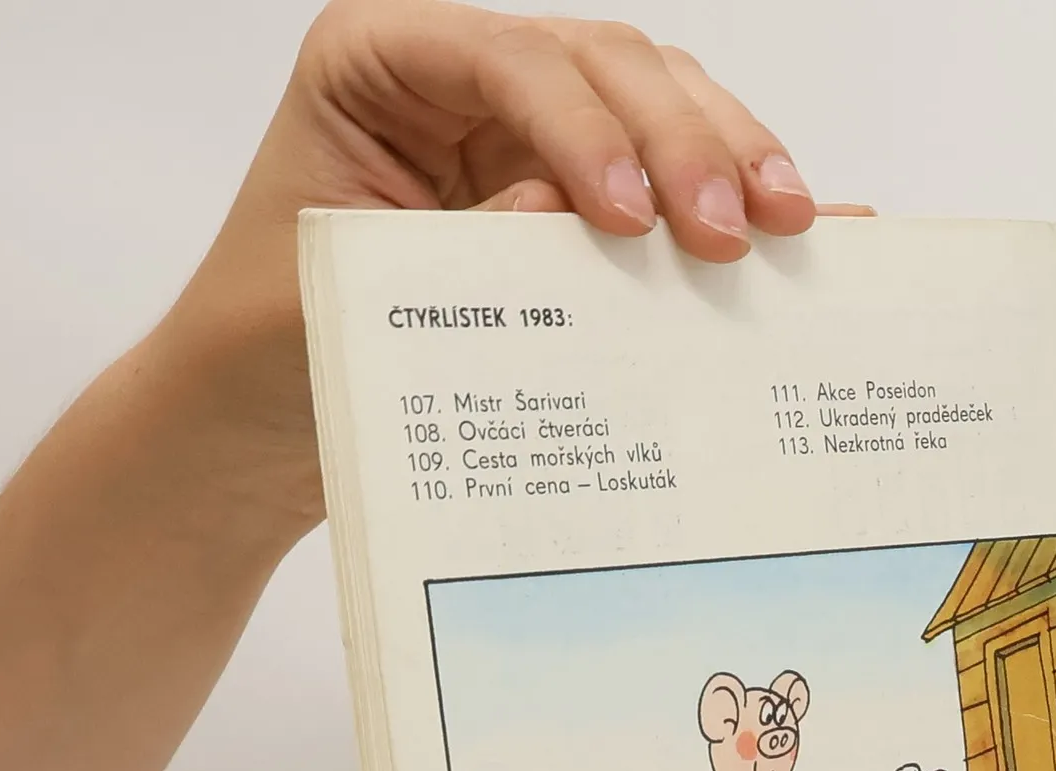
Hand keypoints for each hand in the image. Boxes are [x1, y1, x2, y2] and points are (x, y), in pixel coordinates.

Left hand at [167, 0, 850, 526]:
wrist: (258, 428)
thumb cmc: (263, 355)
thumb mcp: (340, 310)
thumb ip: (451, 256)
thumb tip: (566, 217)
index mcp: (377, 65)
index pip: (502, 58)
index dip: (581, 122)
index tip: (627, 217)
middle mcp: (458, 80)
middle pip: (602, 63)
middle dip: (680, 139)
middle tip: (731, 233)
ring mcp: (523, 134)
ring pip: (654, 100)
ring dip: (726, 156)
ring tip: (785, 226)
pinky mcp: (570, 199)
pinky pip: (664, 174)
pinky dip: (725, 196)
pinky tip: (797, 229)